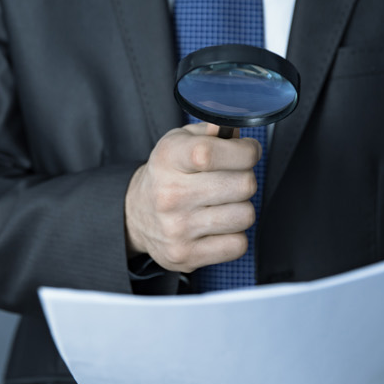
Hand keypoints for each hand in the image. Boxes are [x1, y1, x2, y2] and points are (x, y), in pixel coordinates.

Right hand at [124, 123, 260, 272]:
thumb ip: (210, 131)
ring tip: (222, 204)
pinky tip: (217, 227)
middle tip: (231, 180)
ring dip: (241, 209)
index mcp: (169, 159)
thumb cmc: (168, 174)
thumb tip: (232, 128)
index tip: (247, 152)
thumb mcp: (180, 141)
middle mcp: (170, 194)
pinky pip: (238, 245)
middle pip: (243, 185)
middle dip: (245, 179)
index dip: (244, 151)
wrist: (135, 215)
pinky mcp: (185, 255)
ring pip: (245, 216)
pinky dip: (234, 236)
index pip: (211, 152)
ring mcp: (177, 228)